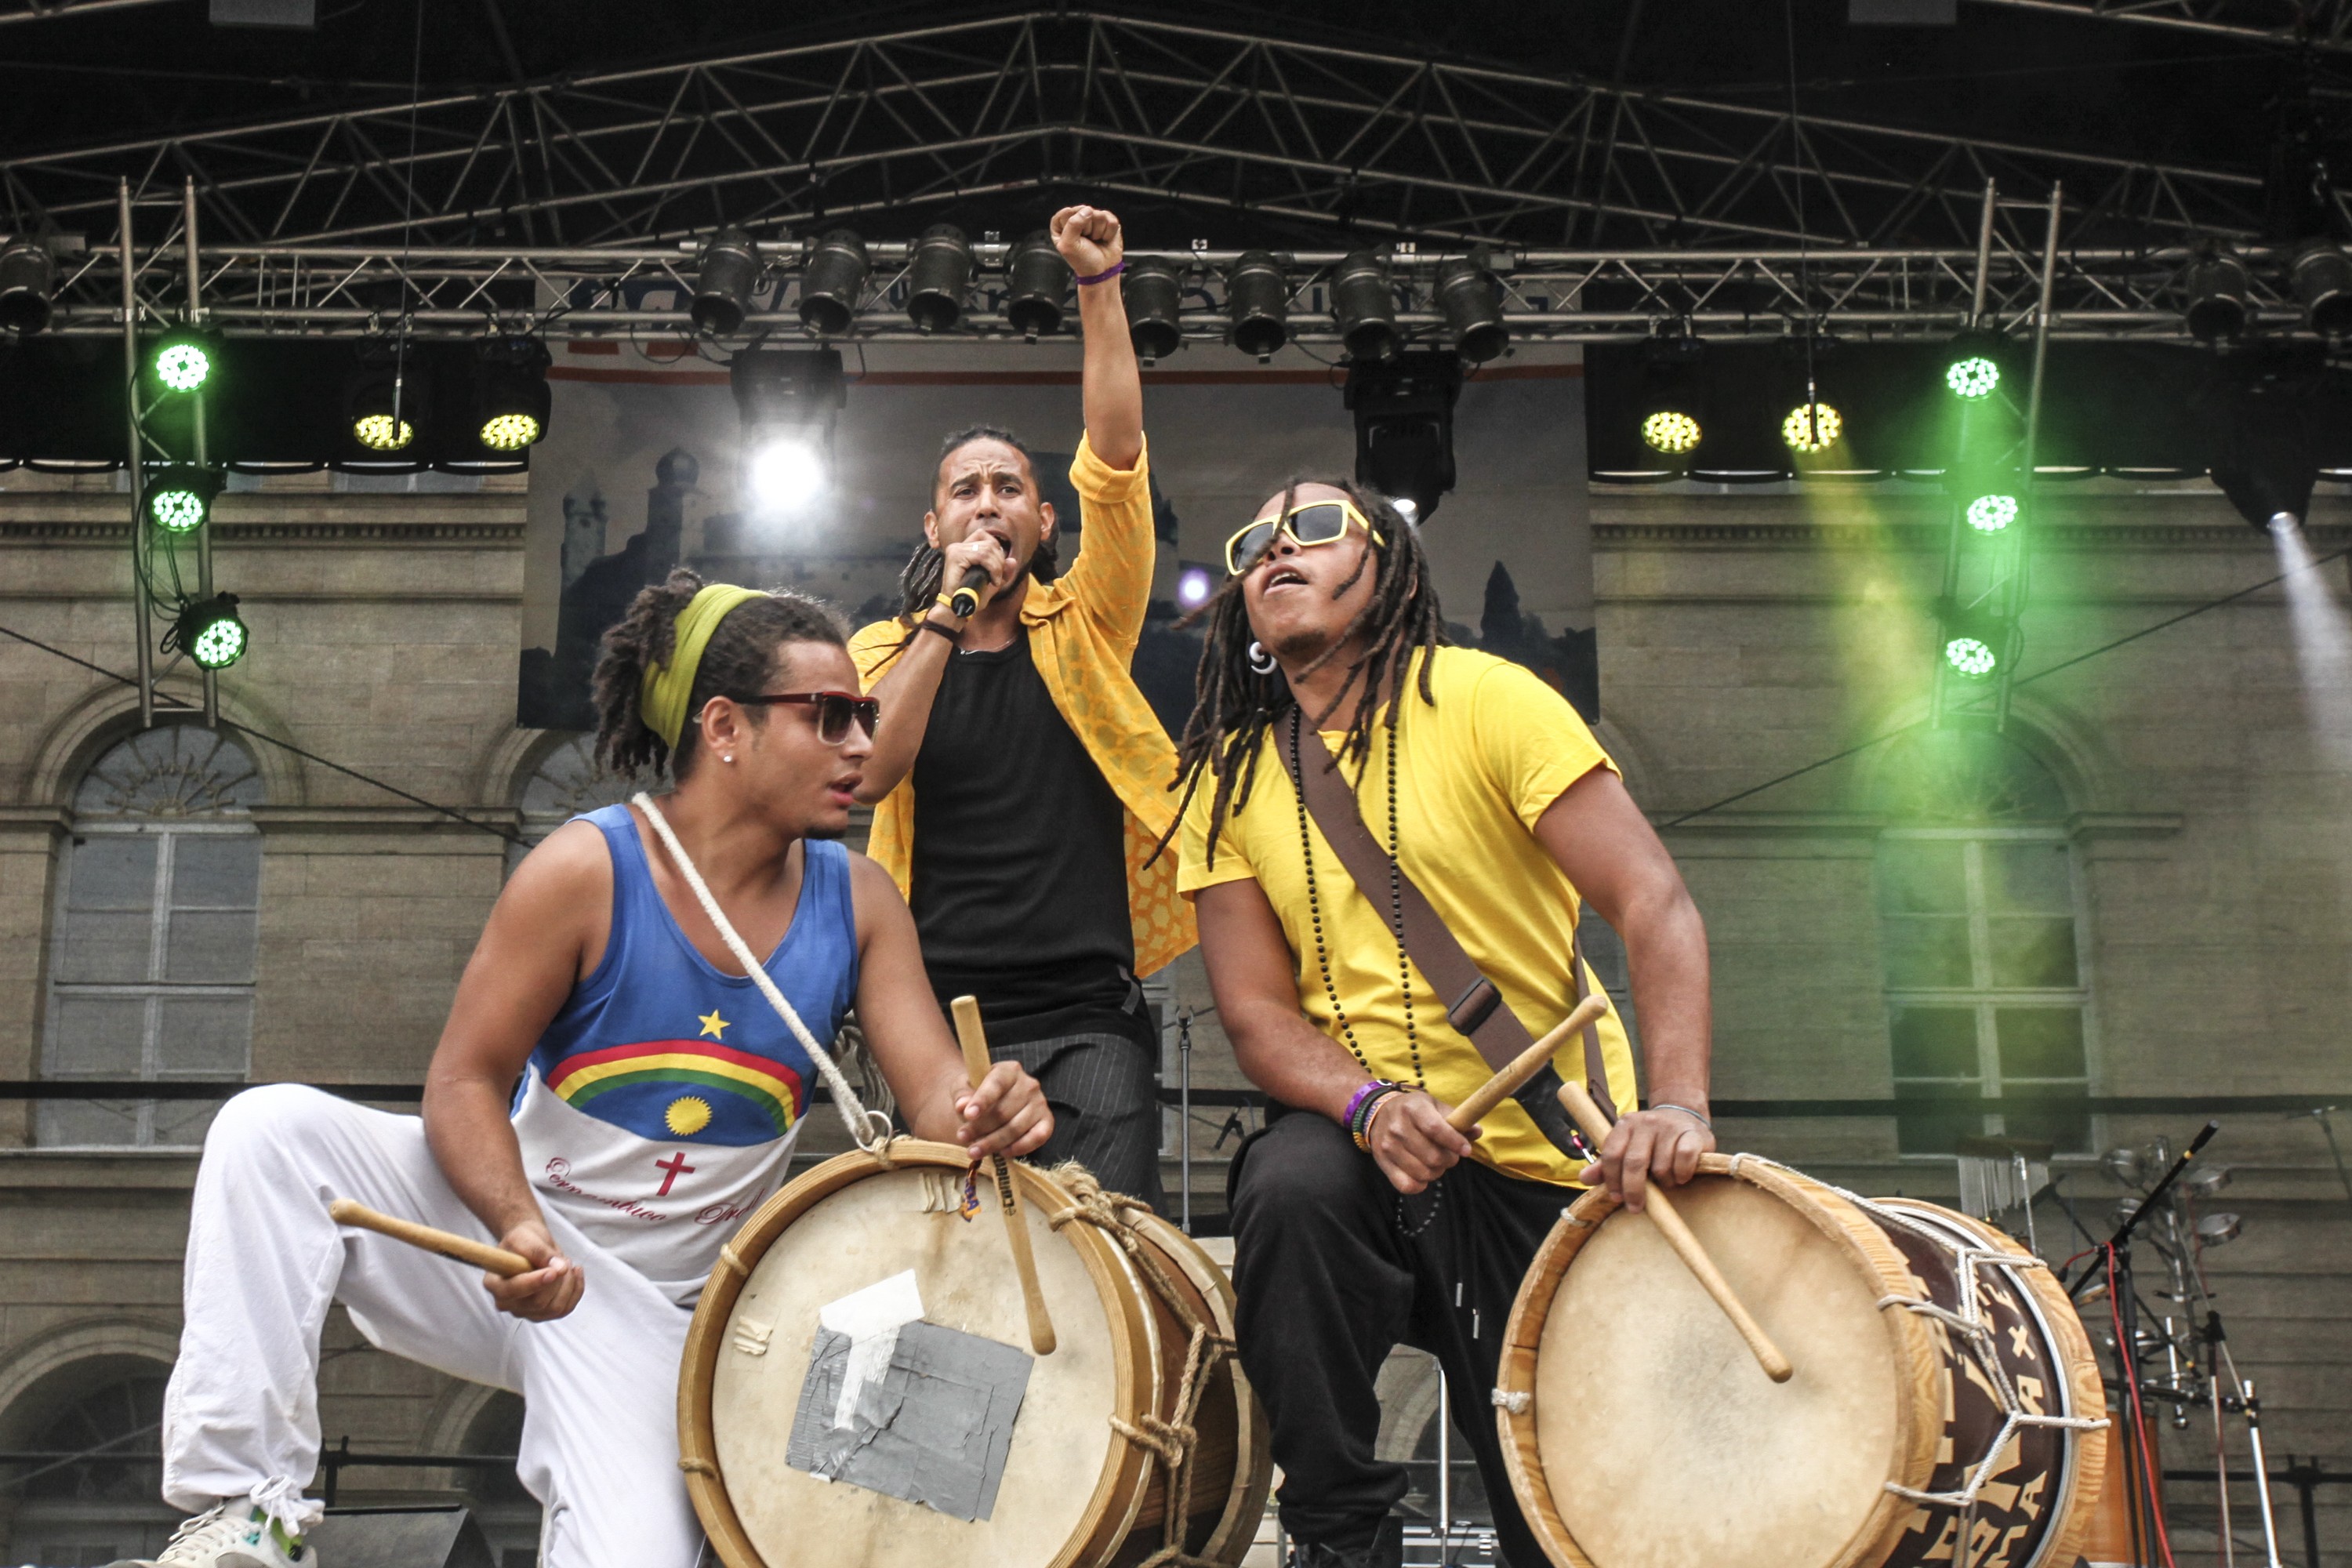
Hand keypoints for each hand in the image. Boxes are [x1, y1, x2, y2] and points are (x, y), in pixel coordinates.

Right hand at [485, 1218, 583, 1320]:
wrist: (530, 1244)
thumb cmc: (523, 1240)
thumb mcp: (525, 1237)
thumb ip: (539, 1251)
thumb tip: (559, 1268)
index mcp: (494, 1283)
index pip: (514, 1290)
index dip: (535, 1282)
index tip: (554, 1271)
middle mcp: (506, 1302)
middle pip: (538, 1302)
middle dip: (557, 1280)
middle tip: (563, 1259)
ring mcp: (524, 1311)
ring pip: (555, 1308)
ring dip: (568, 1284)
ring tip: (567, 1263)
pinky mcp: (542, 1313)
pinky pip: (565, 1309)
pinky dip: (576, 1291)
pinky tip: (576, 1274)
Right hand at [935, 530, 1015, 614]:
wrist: (957, 609)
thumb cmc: (971, 598)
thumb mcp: (991, 584)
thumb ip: (1002, 572)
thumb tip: (1013, 560)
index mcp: (963, 549)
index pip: (984, 535)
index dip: (997, 550)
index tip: (998, 569)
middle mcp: (957, 546)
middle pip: (989, 542)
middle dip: (1000, 560)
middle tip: (998, 578)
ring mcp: (955, 550)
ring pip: (988, 548)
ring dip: (997, 566)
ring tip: (995, 581)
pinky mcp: (955, 556)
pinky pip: (982, 555)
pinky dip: (993, 568)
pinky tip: (993, 581)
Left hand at [956, 1060, 1054, 1159]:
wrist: (994, 1102)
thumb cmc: (977, 1093)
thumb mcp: (964, 1088)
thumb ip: (961, 1095)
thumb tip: (962, 1106)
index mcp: (1009, 1070)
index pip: (997, 1084)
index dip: (982, 1100)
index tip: (968, 1115)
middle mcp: (1029, 1084)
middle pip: (1004, 1111)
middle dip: (980, 1128)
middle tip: (962, 1137)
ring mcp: (1040, 1103)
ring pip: (1016, 1128)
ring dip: (993, 1143)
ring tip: (974, 1151)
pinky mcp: (1047, 1121)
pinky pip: (1037, 1137)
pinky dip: (1019, 1148)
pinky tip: (1002, 1152)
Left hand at [1049, 204, 1122, 276]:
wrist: (1102, 271)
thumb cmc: (1083, 261)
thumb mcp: (1069, 245)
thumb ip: (1072, 224)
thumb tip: (1087, 210)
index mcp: (1062, 225)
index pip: (1066, 213)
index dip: (1072, 225)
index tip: (1075, 236)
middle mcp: (1078, 219)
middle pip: (1084, 211)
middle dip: (1087, 228)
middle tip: (1086, 240)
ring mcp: (1094, 219)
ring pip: (1099, 215)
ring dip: (1098, 232)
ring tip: (1095, 240)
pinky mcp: (1108, 221)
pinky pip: (1111, 220)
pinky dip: (1109, 233)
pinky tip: (1104, 239)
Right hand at [1367, 1090, 1477, 1194]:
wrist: (1379, 1113)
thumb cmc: (1414, 1110)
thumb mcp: (1434, 1106)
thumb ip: (1456, 1119)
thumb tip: (1477, 1131)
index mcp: (1414, 1108)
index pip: (1435, 1129)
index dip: (1454, 1142)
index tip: (1466, 1150)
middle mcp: (1398, 1126)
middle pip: (1432, 1156)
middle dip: (1449, 1160)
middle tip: (1449, 1156)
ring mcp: (1388, 1146)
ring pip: (1422, 1173)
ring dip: (1436, 1172)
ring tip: (1436, 1163)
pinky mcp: (1382, 1162)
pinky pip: (1406, 1185)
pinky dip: (1420, 1185)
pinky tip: (1422, 1175)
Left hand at [1578, 1104, 1713, 1212]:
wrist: (1685, 1117)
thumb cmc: (1652, 1141)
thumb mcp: (1627, 1149)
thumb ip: (1606, 1165)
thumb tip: (1584, 1178)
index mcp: (1626, 1125)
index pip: (1612, 1154)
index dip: (1612, 1179)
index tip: (1616, 1198)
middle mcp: (1646, 1122)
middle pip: (1634, 1162)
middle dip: (1633, 1189)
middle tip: (1636, 1207)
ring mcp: (1669, 1127)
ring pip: (1661, 1166)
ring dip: (1663, 1183)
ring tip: (1665, 1182)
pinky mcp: (1691, 1134)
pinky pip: (1684, 1160)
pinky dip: (1681, 1174)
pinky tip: (1681, 1177)